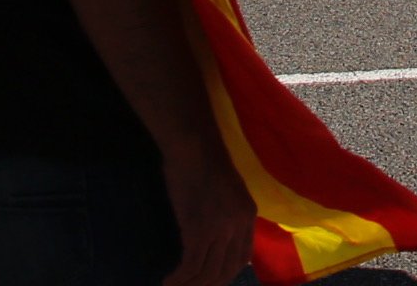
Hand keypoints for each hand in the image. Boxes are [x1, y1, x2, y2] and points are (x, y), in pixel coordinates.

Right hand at [158, 139, 258, 285]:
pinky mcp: (198, 230)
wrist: (193, 144)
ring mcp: (219, 229)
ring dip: (190, 285)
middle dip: (207, 284)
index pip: (242, 258)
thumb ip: (229, 210)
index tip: (210, 280)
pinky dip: (179, 278)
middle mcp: (238, 225)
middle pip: (225, 270)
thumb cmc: (204, 158)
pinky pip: (190, 265)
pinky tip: (169, 279)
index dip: (226, 274)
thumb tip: (217, 233)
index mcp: (247, 214)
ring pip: (207, 272)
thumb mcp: (228, 186)